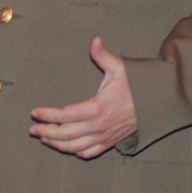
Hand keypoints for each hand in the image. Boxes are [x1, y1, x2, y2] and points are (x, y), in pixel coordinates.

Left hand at [29, 36, 137, 158]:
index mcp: (97, 108)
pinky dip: (76, 152)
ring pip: (75, 147)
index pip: (64, 115)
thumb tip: (95, 39)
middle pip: (65, 134)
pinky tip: (67, 148)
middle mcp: (99, 126)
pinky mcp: (111, 142)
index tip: (34, 113)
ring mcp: (105, 137)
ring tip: (43, 138)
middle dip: (46, 132)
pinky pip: (90, 152)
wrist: (159, 104)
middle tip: (32, 128)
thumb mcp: (121, 68)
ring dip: (57, 144)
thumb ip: (104, 55)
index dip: (47, 115)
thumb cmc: (137, 86)